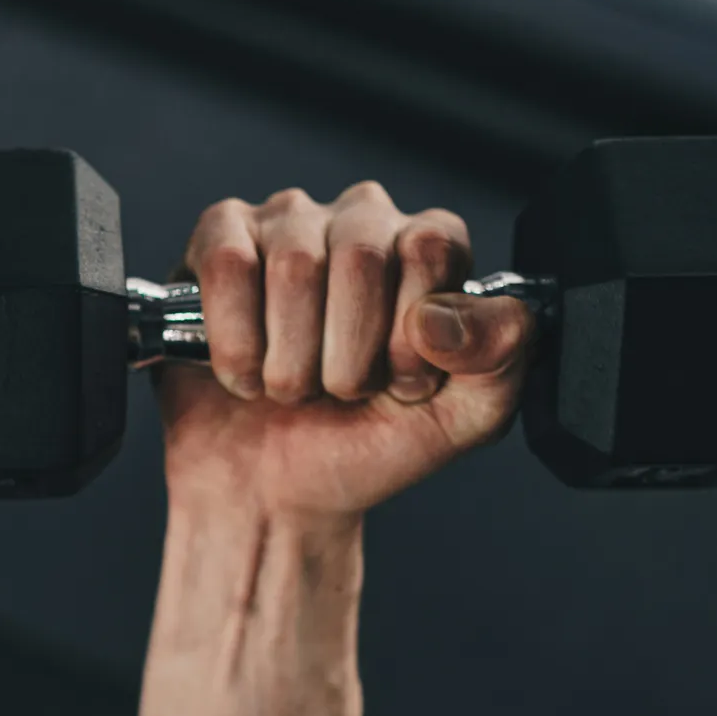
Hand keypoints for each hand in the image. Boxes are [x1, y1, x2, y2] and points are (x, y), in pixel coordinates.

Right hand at [159, 181, 533, 526]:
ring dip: (290, 360)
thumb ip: (499, 356)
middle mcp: (360, 222)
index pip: (431, 245)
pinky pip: (227, 264)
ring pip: (293, 265)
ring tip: (291, 387)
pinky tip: (243, 371)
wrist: (274, 492)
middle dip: (348, 353)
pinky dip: (235, 341)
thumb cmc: (363, 445)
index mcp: (426, 250)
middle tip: (340, 392)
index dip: (409, 331)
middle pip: (361, 253)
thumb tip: (441, 316)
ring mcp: (286, 225)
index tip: (397, 382)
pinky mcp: (218, 241)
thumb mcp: (462, 418)